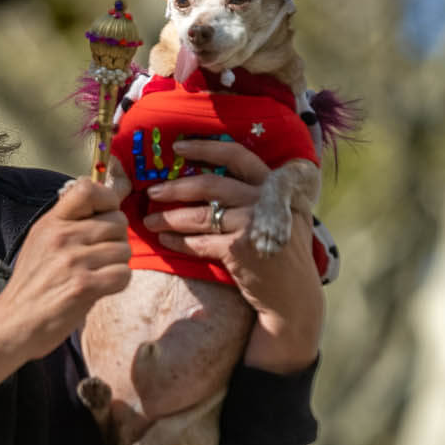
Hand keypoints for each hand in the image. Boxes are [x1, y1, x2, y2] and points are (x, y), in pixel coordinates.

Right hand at [0, 178, 130, 361]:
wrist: (12, 324)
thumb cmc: (31, 286)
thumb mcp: (41, 242)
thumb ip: (68, 224)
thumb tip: (107, 207)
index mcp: (51, 222)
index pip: (87, 188)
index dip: (108, 199)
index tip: (107, 215)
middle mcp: (62, 236)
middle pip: (117, 221)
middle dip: (117, 240)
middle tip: (103, 256)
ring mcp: (72, 260)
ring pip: (124, 249)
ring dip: (118, 264)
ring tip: (100, 274)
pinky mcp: (83, 286)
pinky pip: (123, 274)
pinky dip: (118, 283)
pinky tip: (102, 288)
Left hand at [141, 139, 323, 374]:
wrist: (294, 297)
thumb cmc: (283, 254)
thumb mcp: (285, 215)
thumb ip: (259, 194)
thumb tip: (211, 177)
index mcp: (275, 187)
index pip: (238, 156)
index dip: (206, 149)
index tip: (179, 147)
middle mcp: (264, 201)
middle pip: (211, 184)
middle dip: (176, 187)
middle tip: (152, 191)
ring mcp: (252, 224)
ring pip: (200, 214)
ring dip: (170, 217)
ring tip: (150, 221)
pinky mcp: (240, 249)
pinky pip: (199, 242)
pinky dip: (178, 242)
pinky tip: (165, 241)